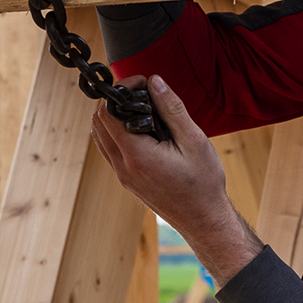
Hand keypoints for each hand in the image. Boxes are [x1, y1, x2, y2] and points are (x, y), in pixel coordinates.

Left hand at [91, 76, 264, 284]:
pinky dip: (118, 132)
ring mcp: (122, 175)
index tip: (141, 84)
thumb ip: (172, 109)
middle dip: (114, 101)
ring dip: (114, 117)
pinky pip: (110, 149)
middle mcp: (123, 166)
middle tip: (142, 94)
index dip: (120, 91)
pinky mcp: (126, 179)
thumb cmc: (203, 184)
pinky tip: (143, 129)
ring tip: (143, 110)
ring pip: (100, 136)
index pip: (108, 113)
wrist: (203, 219)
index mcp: (137, 155)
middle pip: (98, 122)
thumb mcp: (194, 141)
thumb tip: (155, 83)